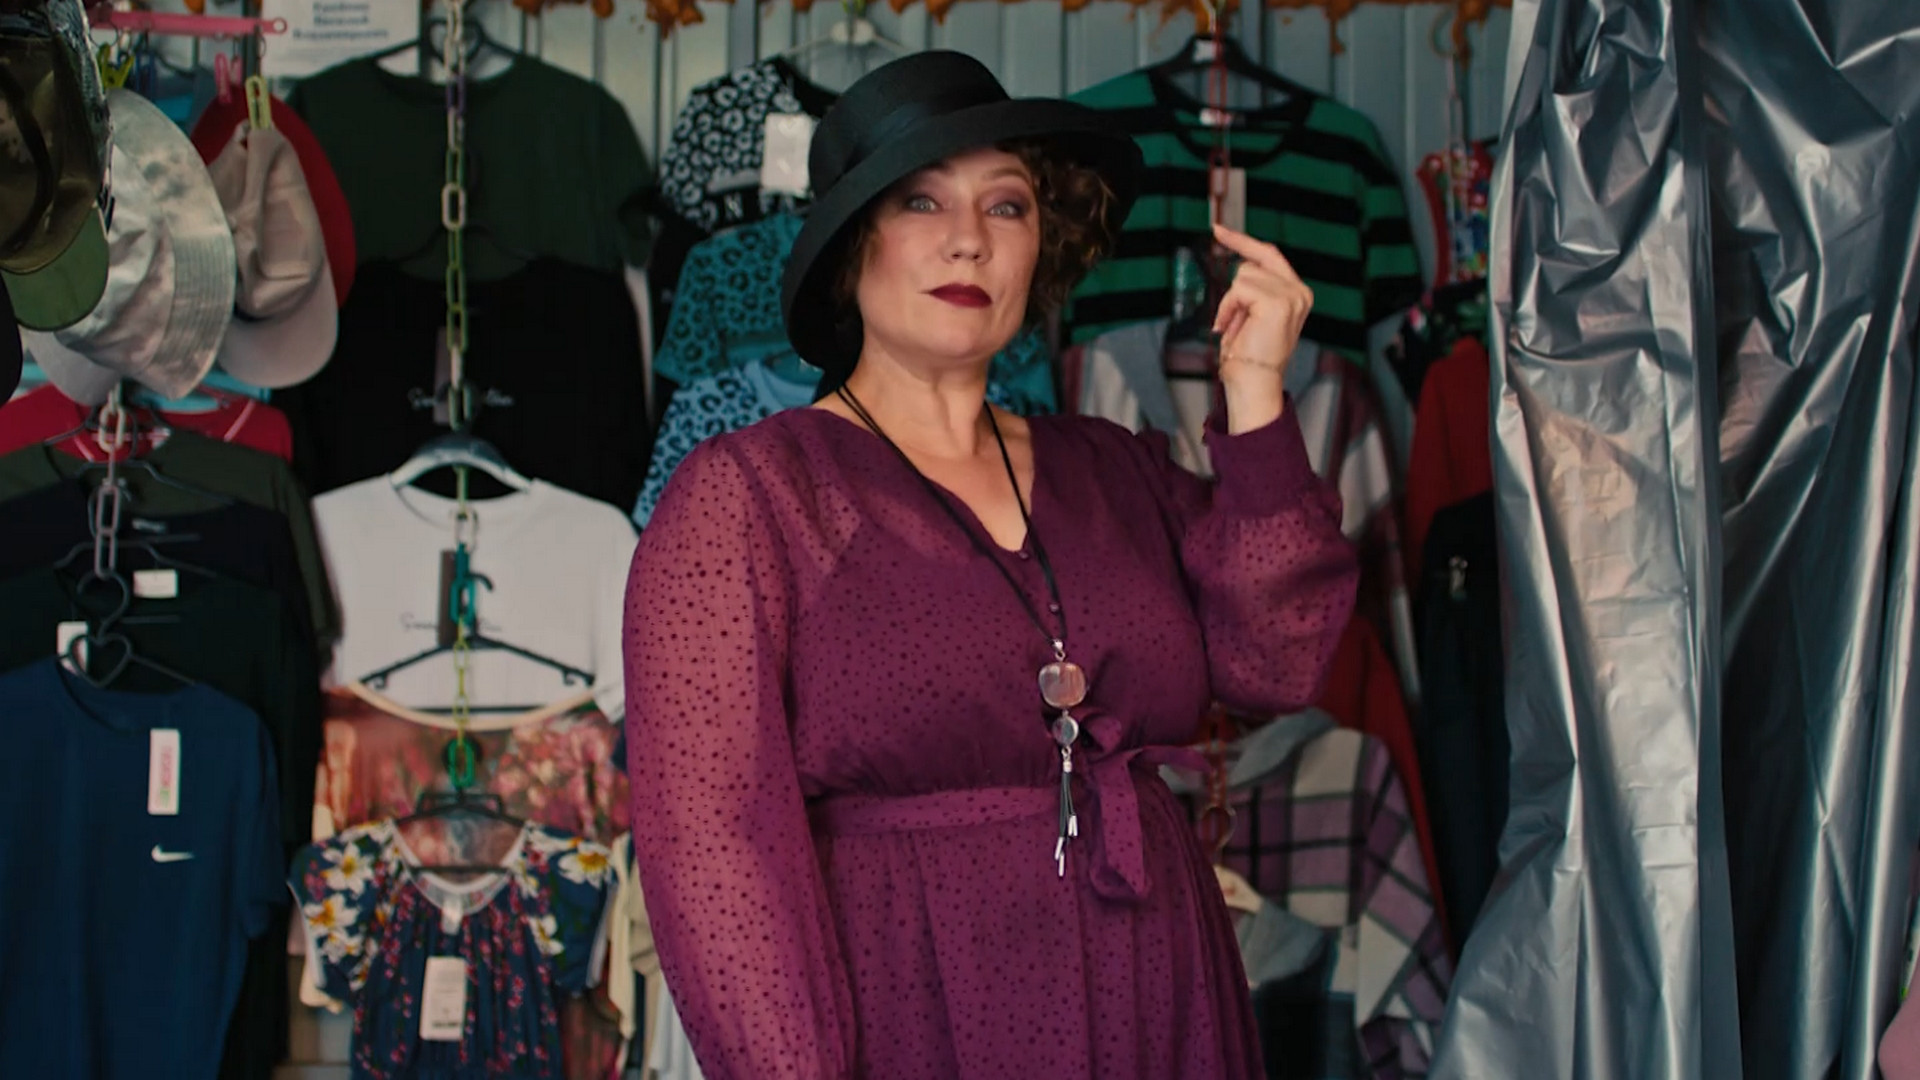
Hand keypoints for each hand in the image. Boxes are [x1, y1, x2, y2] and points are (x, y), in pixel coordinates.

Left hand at [1209, 223, 1313, 431]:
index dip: (1243, 242)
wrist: (1253, 384)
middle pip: (1252, 264)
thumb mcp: (1252, 315)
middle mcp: (1300, 292)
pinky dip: (1228, 309)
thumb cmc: (1249, 357)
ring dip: (1231, 303)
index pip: (1269, 255)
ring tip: (1237, 328)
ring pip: (1243, 276)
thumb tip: (1238, 265)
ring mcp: (1291, 295)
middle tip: (1228, 296)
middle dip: (1235, 286)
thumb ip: (1252, 291)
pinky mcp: (1278, 302)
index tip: (1219, 230)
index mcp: (1298, 294)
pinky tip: (1234, 329)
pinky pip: (1238, 290)